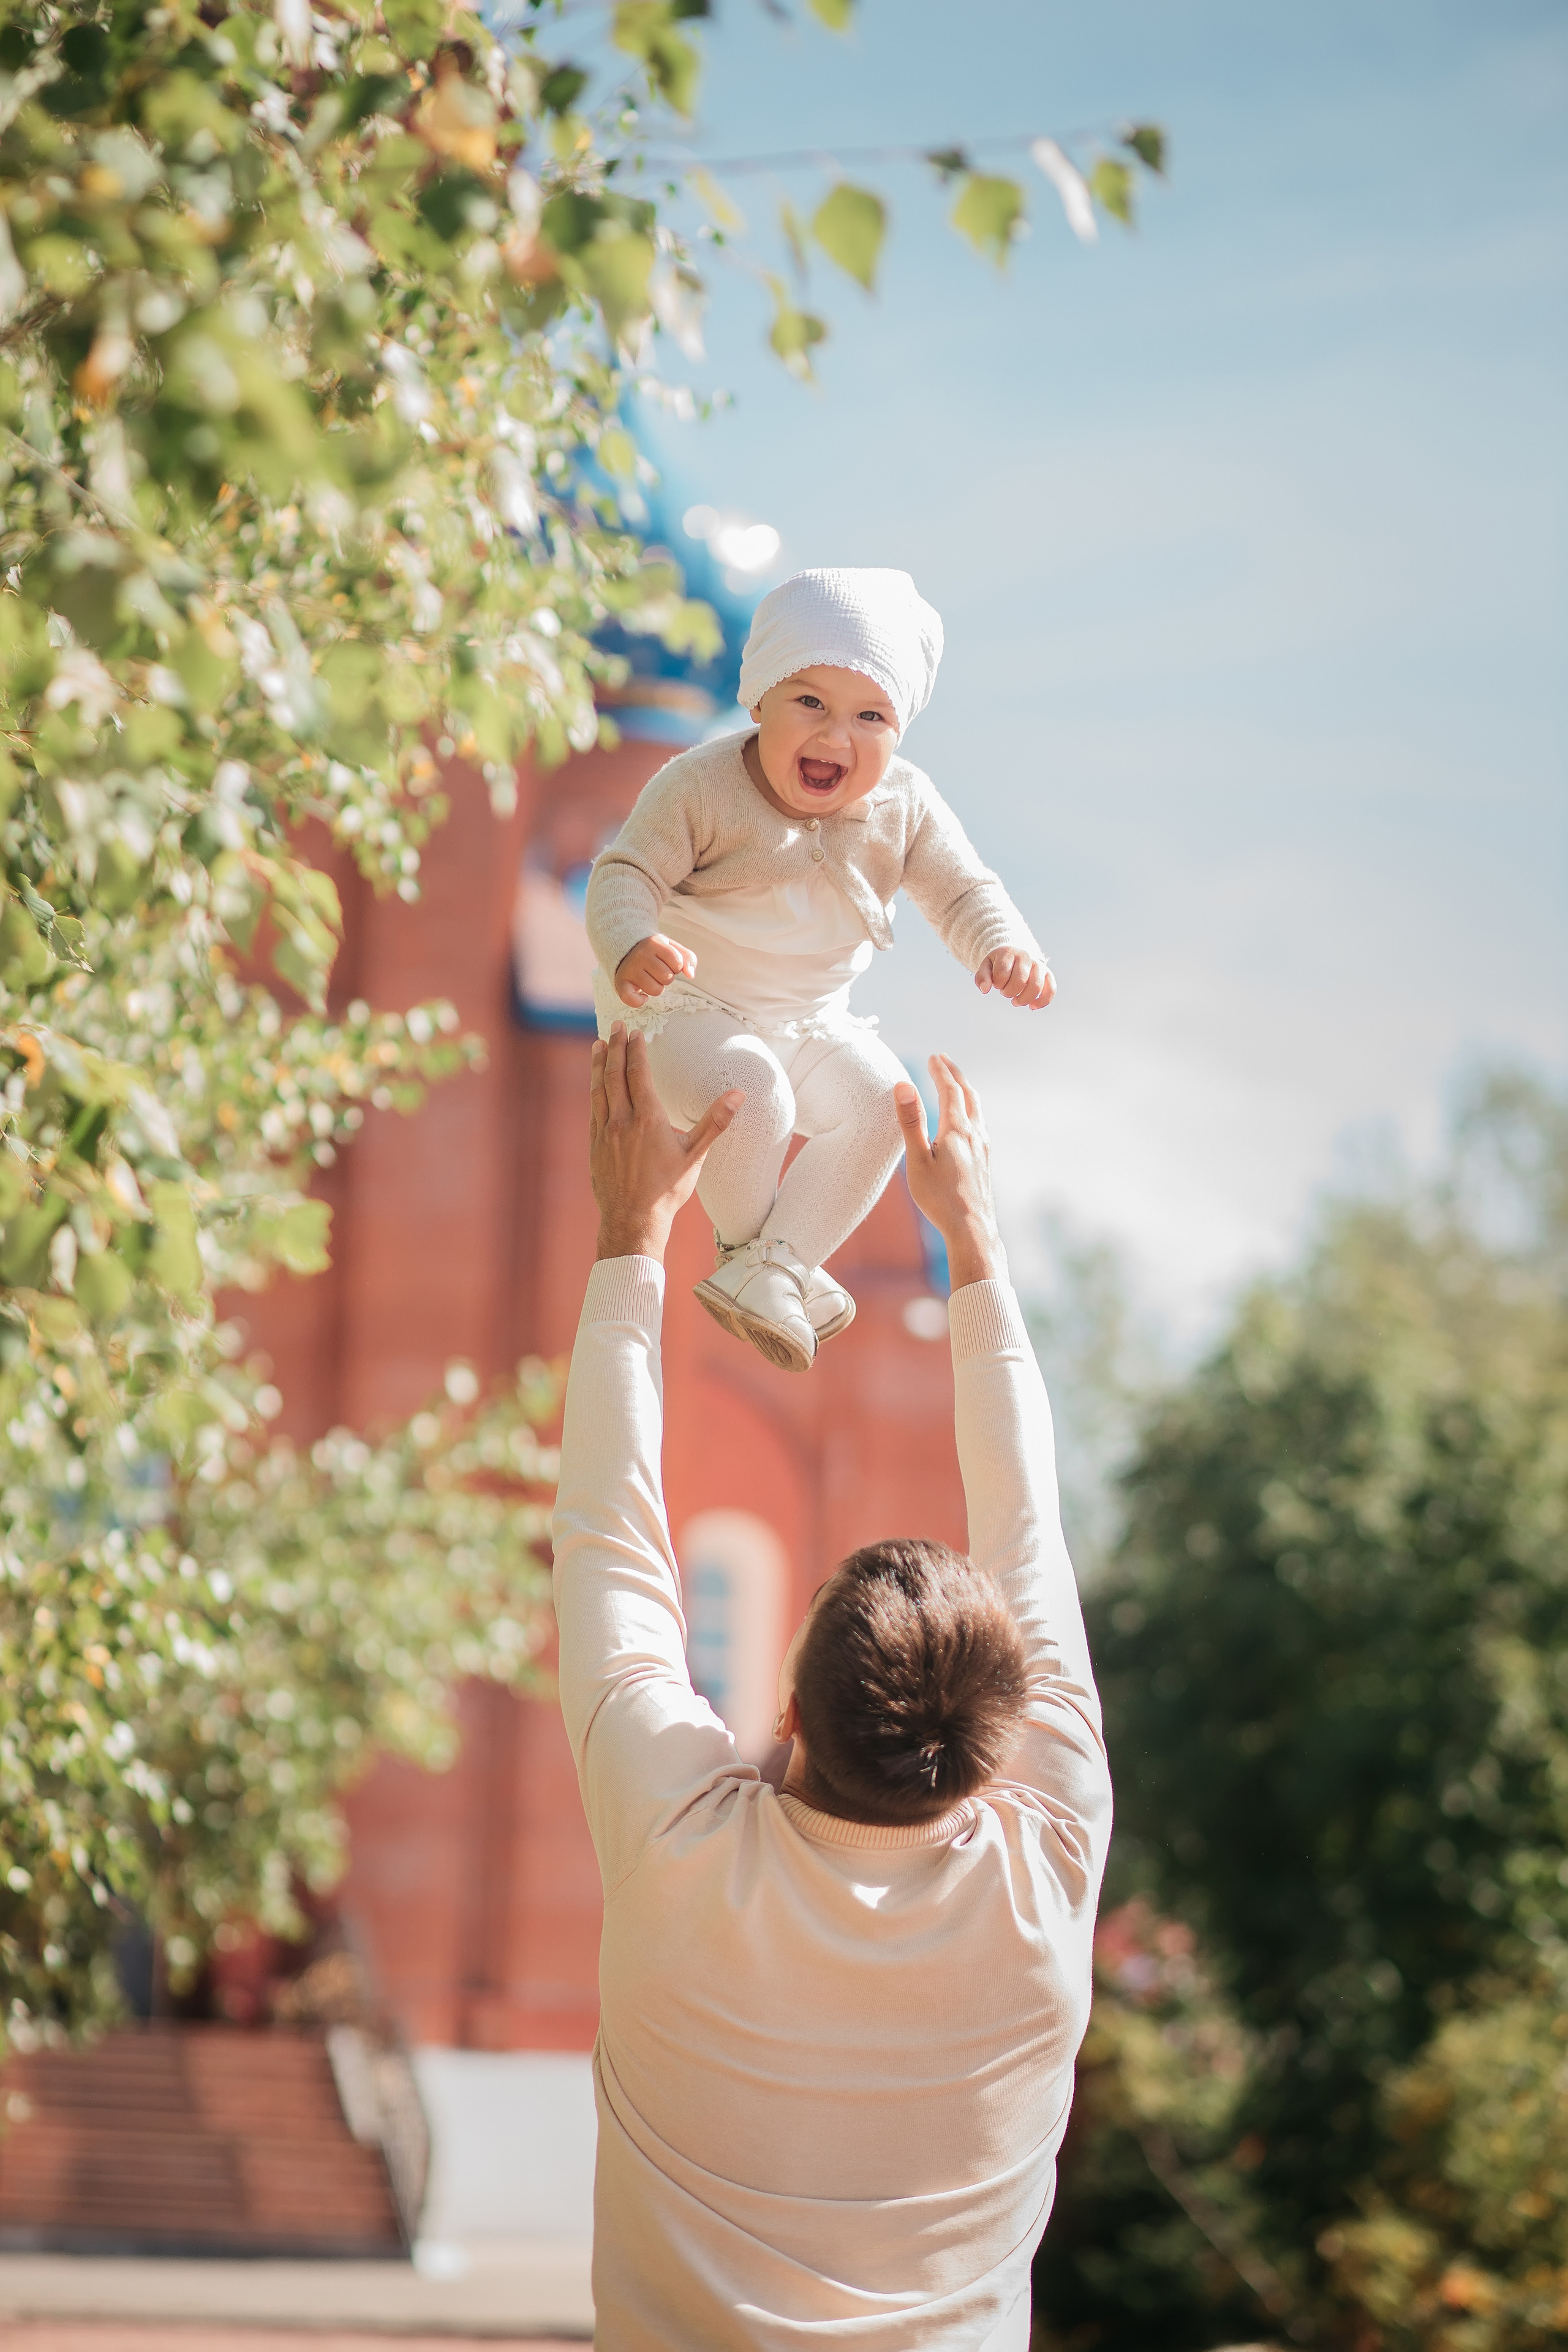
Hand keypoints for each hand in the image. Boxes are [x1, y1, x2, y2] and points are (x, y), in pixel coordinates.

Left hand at [590, 1023, 741, 1264]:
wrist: (634, 1220)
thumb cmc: (668, 1189)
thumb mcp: (696, 1155)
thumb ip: (715, 1121)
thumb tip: (739, 1095)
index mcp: (648, 1118)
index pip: (638, 1073)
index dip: (636, 1050)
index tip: (635, 1032)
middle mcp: (622, 1120)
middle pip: (615, 1074)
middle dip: (616, 1047)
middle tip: (617, 1027)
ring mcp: (605, 1132)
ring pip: (599, 1089)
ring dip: (599, 1064)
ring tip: (599, 1045)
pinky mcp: (595, 1145)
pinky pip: (593, 1109)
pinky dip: (594, 1090)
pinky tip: (596, 1083)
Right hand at [615, 933, 696, 1007]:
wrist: (628, 950)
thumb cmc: (655, 952)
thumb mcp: (672, 948)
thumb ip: (688, 958)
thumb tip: (690, 974)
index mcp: (655, 944)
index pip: (678, 963)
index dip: (677, 966)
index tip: (668, 963)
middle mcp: (641, 955)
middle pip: (667, 978)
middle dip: (667, 977)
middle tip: (658, 971)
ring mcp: (630, 969)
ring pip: (655, 990)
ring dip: (657, 987)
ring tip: (650, 979)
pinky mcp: (621, 983)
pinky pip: (631, 999)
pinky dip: (639, 1001)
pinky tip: (643, 996)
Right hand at [893, 1054, 1005, 1290]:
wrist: (972, 1229)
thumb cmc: (940, 1198)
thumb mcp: (917, 1160)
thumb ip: (911, 1123)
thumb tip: (904, 1086)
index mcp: (958, 1131)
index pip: (950, 1091)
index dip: (941, 1072)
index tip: (934, 1057)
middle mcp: (975, 1135)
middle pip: (968, 1096)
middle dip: (955, 1076)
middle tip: (944, 1061)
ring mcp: (983, 1149)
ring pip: (977, 1111)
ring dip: (965, 1092)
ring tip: (957, 1085)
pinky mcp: (984, 1162)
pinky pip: (979, 1126)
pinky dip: (971, 1111)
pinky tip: (968, 1124)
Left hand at [975, 948, 1053, 1009]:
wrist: (1015, 953)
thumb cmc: (999, 963)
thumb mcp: (986, 966)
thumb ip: (982, 977)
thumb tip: (985, 989)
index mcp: (1009, 953)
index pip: (1002, 973)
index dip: (997, 984)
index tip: (996, 984)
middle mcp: (1026, 957)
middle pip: (1019, 980)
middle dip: (1009, 992)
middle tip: (1005, 992)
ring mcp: (1038, 965)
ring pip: (1036, 986)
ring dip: (1023, 999)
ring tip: (1015, 1001)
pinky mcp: (1047, 973)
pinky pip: (1051, 989)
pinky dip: (1042, 1001)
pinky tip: (1032, 1006)